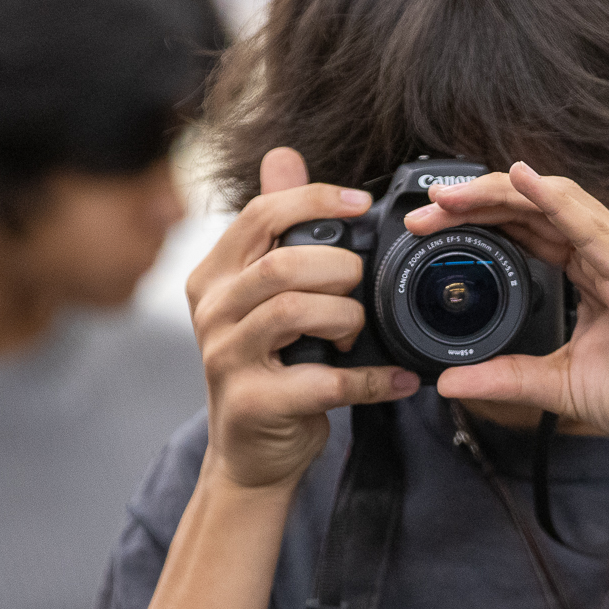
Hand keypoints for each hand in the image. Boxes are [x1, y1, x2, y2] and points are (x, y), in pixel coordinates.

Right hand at [185, 148, 419, 489]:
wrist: (250, 453)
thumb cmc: (269, 366)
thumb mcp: (264, 293)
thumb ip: (276, 229)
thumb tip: (283, 155)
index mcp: (215, 273)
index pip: (262, 214)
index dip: (316, 201)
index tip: (361, 205)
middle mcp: (211, 310)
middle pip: (285, 263)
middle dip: (342, 272)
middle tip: (361, 293)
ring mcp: (226, 357)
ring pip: (297, 313)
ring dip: (348, 319)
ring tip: (360, 334)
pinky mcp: (253, 403)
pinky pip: (325, 381)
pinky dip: (372, 379)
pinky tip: (397, 381)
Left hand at [405, 163, 608, 459]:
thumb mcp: (562, 386)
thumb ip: (507, 378)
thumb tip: (449, 382)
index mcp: (590, 268)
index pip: (524, 227)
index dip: (474, 220)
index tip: (425, 230)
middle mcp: (606, 250)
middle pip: (531, 205)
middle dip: (474, 202)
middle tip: (424, 210)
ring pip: (552, 202)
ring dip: (498, 194)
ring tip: (451, 196)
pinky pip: (587, 225)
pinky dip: (552, 200)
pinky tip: (521, 182)